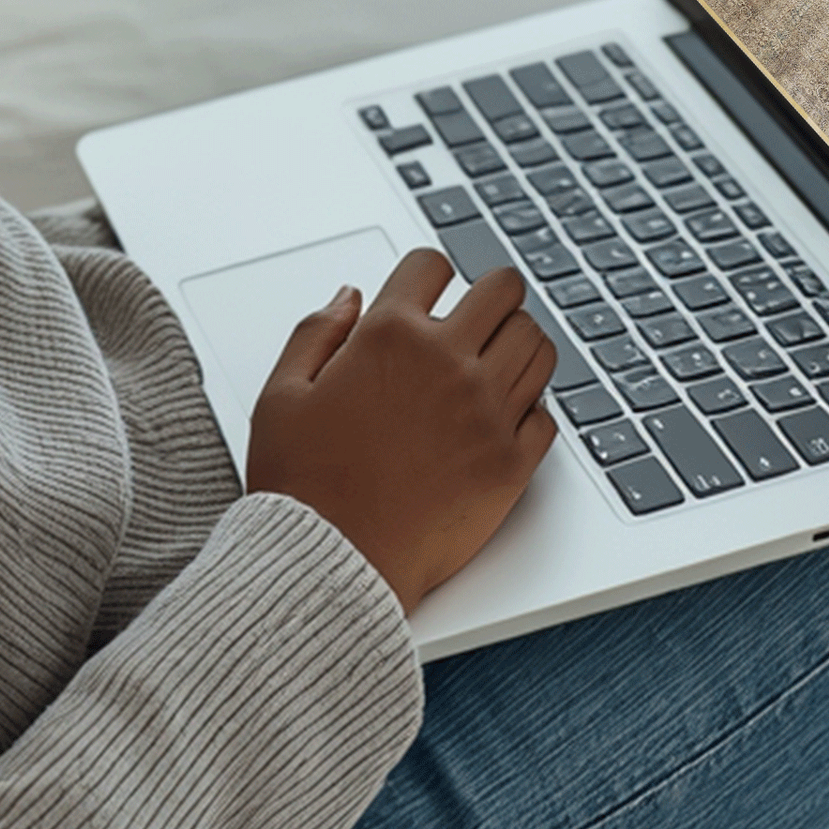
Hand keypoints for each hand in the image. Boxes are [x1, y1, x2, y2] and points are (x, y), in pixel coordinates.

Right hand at [247, 252, 558, 612]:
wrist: (330, 564)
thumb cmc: (301, 486)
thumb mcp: (281, 395)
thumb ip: (317, 332)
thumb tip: (350, 296)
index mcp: (388, 338)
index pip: (432, 264)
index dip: (428, 276)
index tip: (426, 296)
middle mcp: (447, 365)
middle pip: (505, 290)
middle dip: (491, 296)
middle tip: (477, 318)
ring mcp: (487, 413)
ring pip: (538, 344)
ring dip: (518, 345)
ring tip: (494, 365)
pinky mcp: (511, 463)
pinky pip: (547, 414)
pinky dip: (530, 409)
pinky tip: (502, 419)